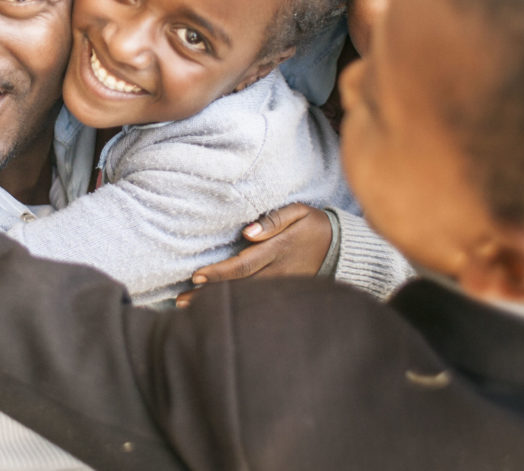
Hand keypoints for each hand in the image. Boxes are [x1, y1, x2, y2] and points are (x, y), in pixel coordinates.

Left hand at [175, 203, 331, 306]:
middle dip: (210, 295)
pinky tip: (216, 310)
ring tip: (189, 309)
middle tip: (181, 302)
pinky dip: (236, 306)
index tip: (196, 277)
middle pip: (239, 286)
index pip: (243, 265)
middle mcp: (279, 272)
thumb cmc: (314, 225)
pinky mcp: (285, 293)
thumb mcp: (299, 213)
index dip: (219, 273)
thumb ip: (274, 220)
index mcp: (278, 250)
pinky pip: (257, 301)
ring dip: (218, 302)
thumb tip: (248, 232)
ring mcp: (283, 286)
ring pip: (246, 297)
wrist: (342, 248)